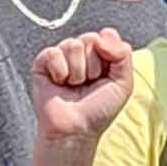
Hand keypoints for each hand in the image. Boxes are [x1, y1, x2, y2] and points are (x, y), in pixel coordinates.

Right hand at [33, 29, 138, 150]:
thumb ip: (123, 54)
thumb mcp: (123, 83)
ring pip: (73, 45)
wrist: (75, 130)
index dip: (108, 54)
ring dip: (77, 72)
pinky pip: (53, 53)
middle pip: (91, 38)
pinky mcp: (42, 63)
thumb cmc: (97, 110)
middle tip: (88, 84)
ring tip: (73, 86)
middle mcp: (81, 53)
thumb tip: (102, 35)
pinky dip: (60, 72)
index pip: (107, 35)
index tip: (105, 76)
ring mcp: (61, 56)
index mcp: (101, 55)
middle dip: (93, 66)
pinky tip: (59, 84)